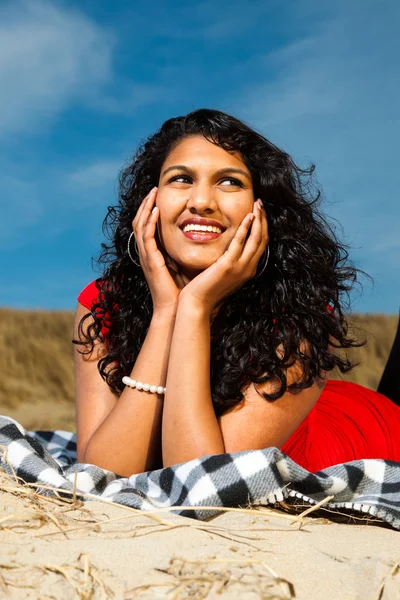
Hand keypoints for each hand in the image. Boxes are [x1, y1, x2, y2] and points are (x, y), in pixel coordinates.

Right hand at [132, 187, 189, 311]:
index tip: (159, 196)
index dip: (150, 210)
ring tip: (153, 194)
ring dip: (145, 208)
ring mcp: (146, 257)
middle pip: (139, 222)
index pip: (147, 226)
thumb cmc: (183, 289)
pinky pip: (146, 237)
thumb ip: (187, 250)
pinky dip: (149, 222)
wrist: (176, 308)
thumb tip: (203, 235)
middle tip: (154, 189)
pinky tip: (155, 211)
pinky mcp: (150, 261)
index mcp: (153, 253)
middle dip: (145, 204)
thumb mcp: (184, 264)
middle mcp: (146, 253)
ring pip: (140, 226)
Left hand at [179, 199, 267, 315]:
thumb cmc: (205, 288)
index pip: (261, 245)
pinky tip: (247, 217)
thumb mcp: (222, 273)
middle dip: (263, 219)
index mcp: (247, 270)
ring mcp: (240, 268)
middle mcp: (248, 269)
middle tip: (260, 203)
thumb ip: (228, 260)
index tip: (259, 212)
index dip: (262, 227)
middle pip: (263, 240)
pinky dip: (246, 228)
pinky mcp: (229, 266)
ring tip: (257, 204)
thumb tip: (228, 247)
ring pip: (257, 239)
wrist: (197, 304)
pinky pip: (240, 243)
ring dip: (259, 220)